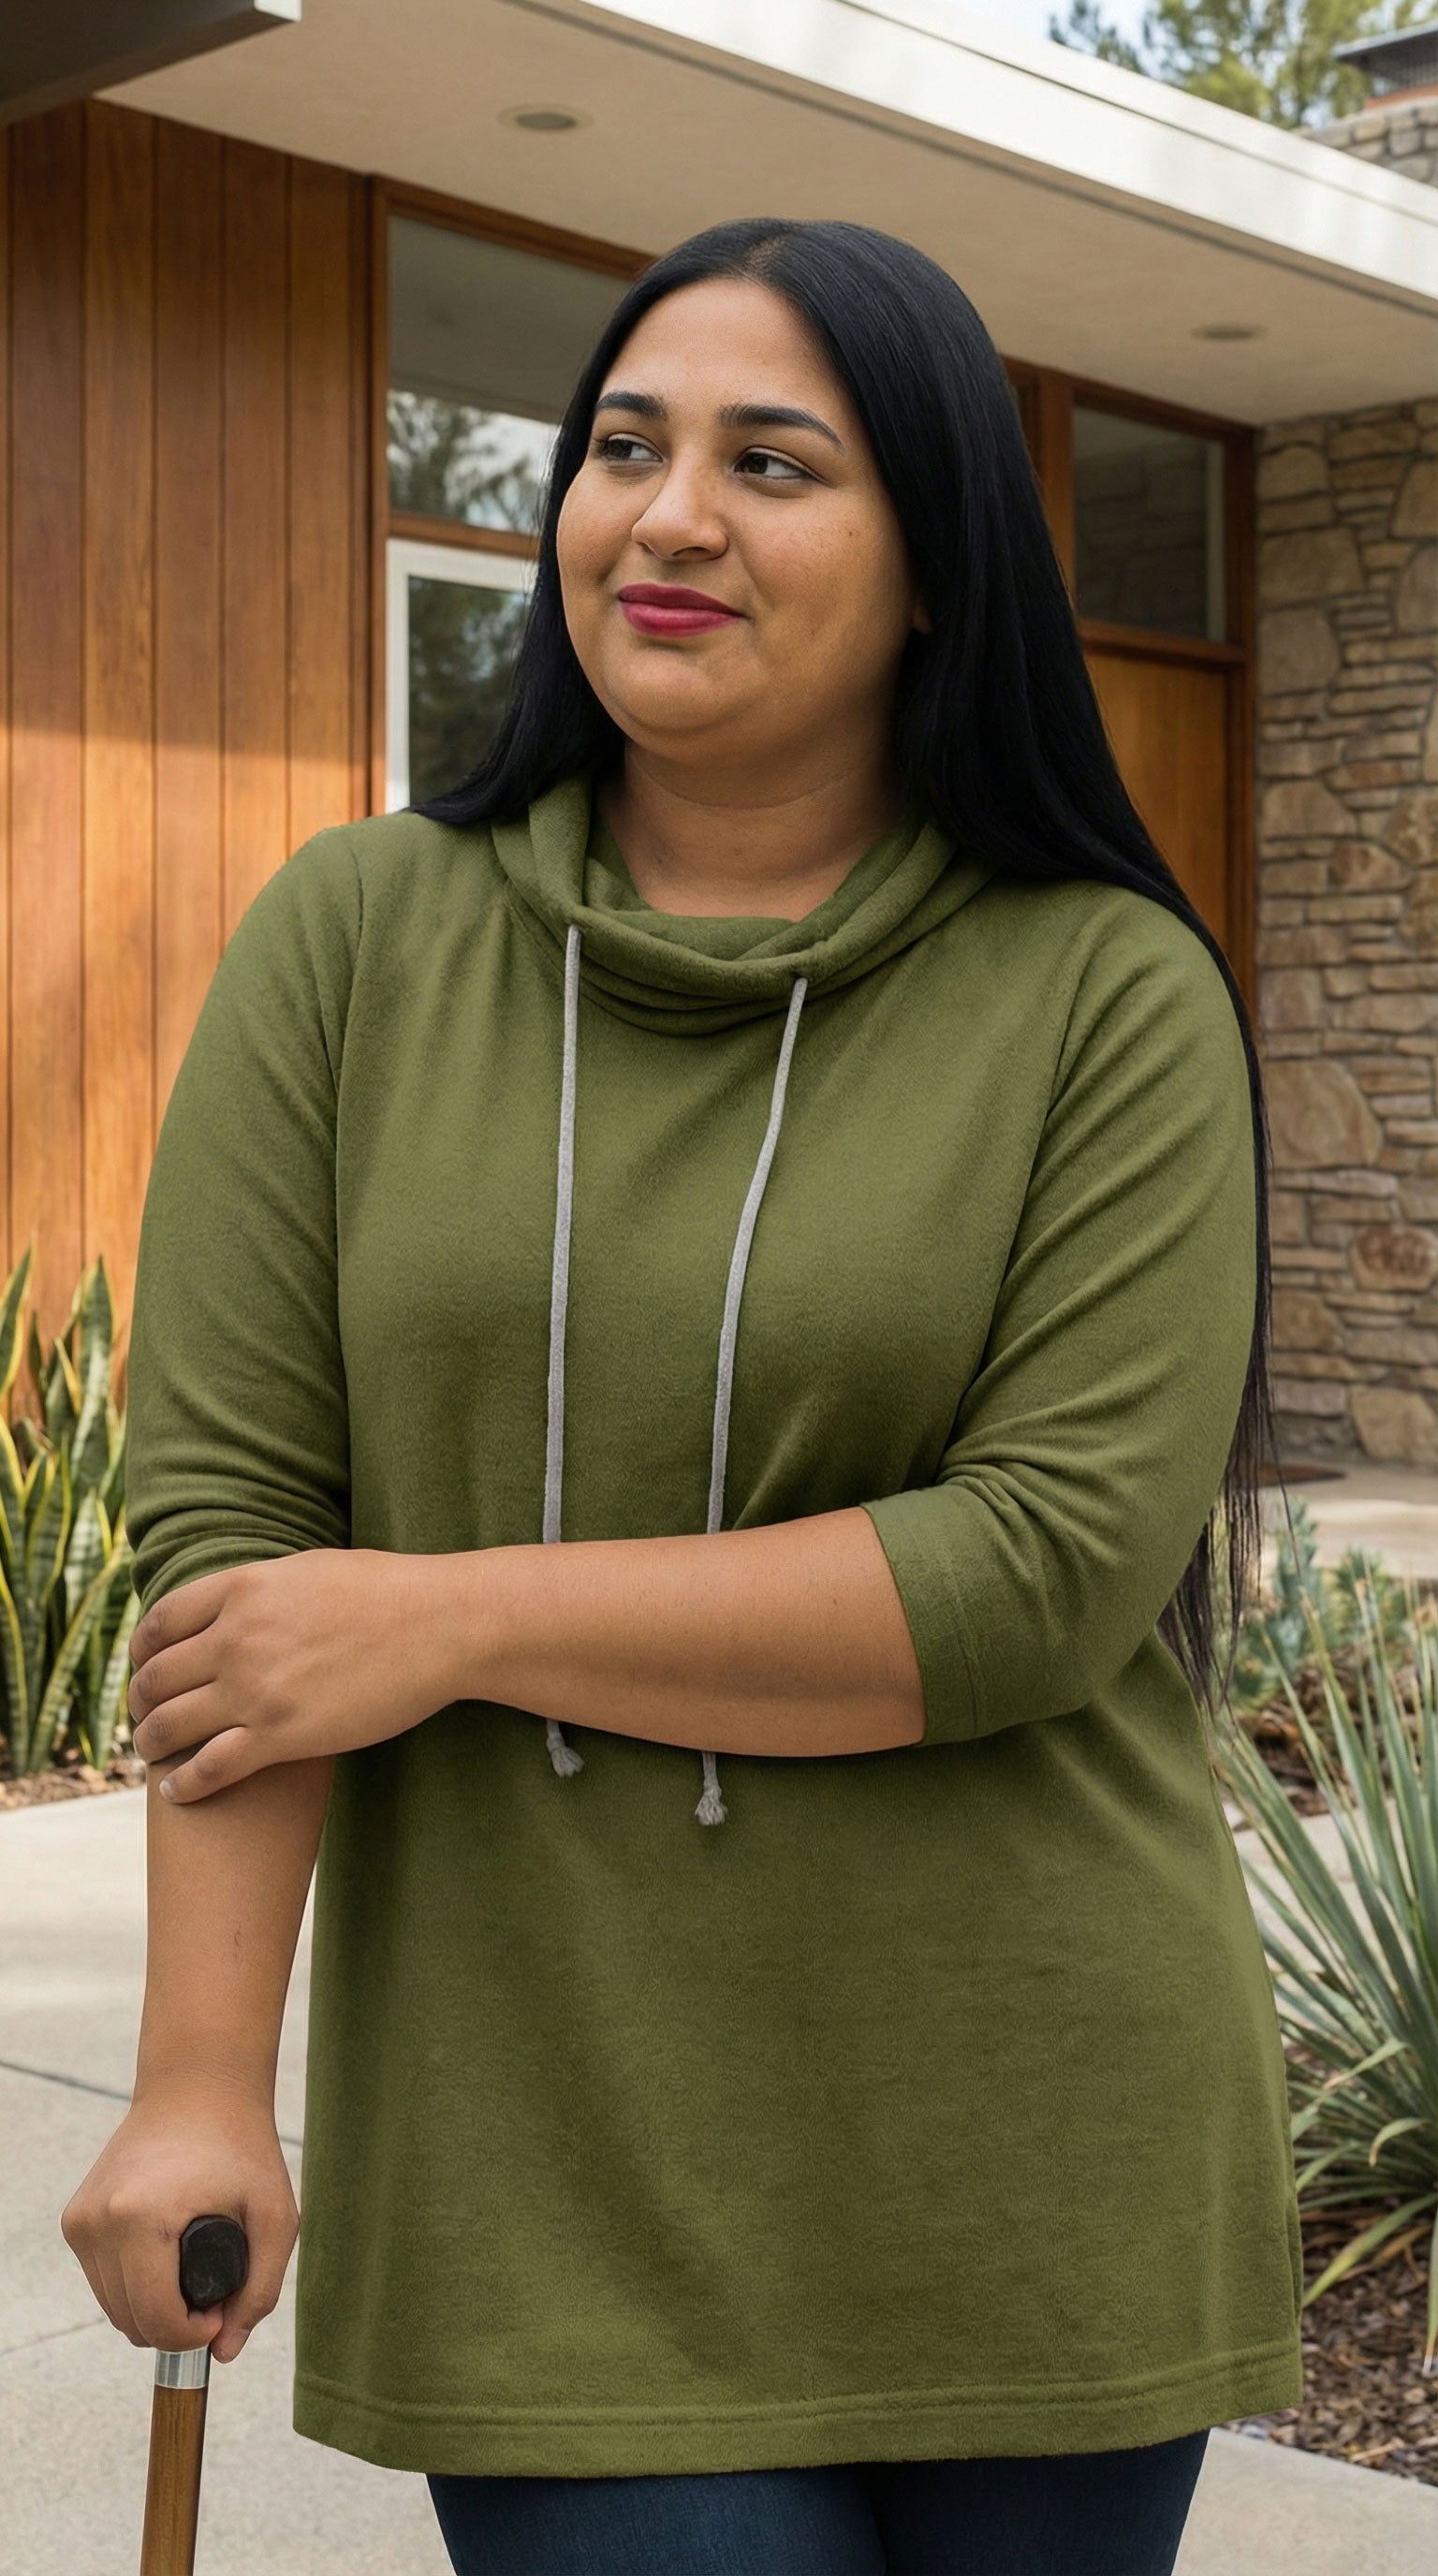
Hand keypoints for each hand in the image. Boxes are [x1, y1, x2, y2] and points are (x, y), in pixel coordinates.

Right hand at [60, 2078, 295, 2362]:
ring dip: (152, 2309)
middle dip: (175, 2325)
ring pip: (112, 2308)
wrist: (197, 2086)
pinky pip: (103, 2280)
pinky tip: (165, 2260)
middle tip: (214, 2292)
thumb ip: (260, 2291)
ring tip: (192, 2276)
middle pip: (130, 2322)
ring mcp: (81, 2221)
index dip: (195, 2335)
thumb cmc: (241, 2147)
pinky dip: (133, 2284)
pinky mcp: (76, 2218)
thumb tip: (224, 2353)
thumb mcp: (275, 2217)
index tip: (223, 2310)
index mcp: (140, 2220)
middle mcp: (99, 2223)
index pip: (157, 2321)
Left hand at [128, 1549, 457, 1800]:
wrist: (442, 1625)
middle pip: (154, 1679)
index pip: (159, 1624)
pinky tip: (176, 1792)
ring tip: (151, 1754)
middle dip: (140, 1703)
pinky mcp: (281, 1736)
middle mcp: (237, 1637)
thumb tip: (235, 1603)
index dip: (141, 1652)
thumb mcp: (309, 1570)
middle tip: (143, 1717)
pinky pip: (208, 1768)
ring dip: (149, 1744)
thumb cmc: (389, 1593)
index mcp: (243, 1589)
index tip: (145, 1669)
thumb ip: (260, 1590)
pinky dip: (183, 1785)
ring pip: (168, 1726)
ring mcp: (256, 1689)